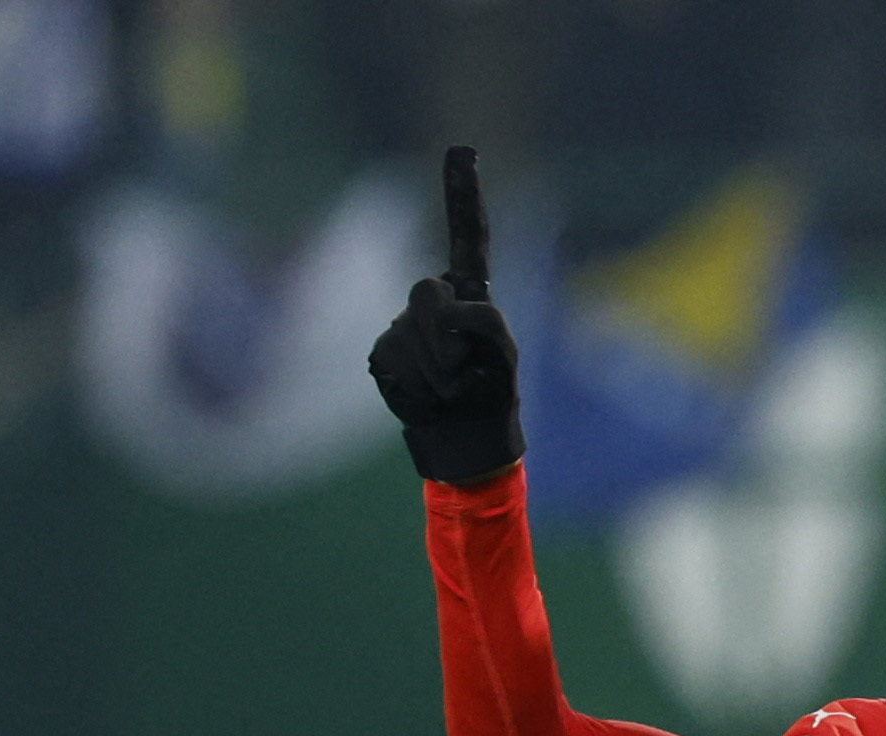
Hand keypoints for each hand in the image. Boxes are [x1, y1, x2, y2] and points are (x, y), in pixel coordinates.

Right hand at [367, 146, 522, 485]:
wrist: (462, 436)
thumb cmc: (490, 393)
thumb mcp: (502, 357)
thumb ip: (482, 323)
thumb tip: (443, 309)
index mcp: (469, 293)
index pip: (467, 236)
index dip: (462, 194)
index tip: (463, 150)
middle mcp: (433, 301)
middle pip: (427, 293)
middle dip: (446, 335)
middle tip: (463, 372)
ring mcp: (403, 325)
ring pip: (413, 337)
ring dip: (439, 373)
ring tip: (450, 391)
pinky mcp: (382, 353)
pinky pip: (396, 361)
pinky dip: (417, 387)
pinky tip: (428, 397)